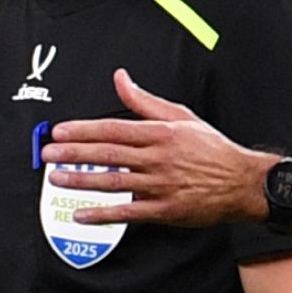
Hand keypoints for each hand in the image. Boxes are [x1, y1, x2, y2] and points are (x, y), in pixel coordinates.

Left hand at [41, 68, 275, 226]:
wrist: (243, 181)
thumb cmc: (211, 148)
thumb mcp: (180, 116)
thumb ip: (145, 100)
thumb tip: (121, 79)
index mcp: (160, 133)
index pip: (113, 129)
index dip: (84, 130)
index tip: (61, 131)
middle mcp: (157, 158)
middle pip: (109, 154)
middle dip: (74, 153)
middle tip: (48, 154)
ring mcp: (161, 185)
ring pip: (114, 182)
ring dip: (82, 181)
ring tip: (57, 179)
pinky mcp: (165, 210)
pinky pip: (129, 212)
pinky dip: (104, 214)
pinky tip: (83, 214)